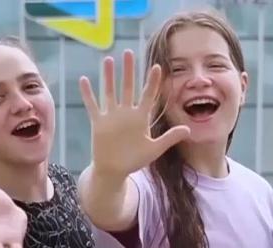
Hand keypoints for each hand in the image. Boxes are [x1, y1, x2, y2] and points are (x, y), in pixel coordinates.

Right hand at [79, 50, 189, 180]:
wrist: (114, 170)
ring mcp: (111, 116)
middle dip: (128, 70)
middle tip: (129, 52)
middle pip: (128, 87)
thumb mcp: (154, 149)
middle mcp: (126, 113)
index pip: (148, 95)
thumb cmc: (134, 160)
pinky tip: (84, 79)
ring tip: (108, 59)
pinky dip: (88, 93)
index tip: (157, 67)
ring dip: (108, 77)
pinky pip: (92, 105)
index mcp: (141, 118)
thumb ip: (169, 138)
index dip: (152, 82)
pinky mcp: (99, 122)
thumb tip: (188, 130)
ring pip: (110, 92)